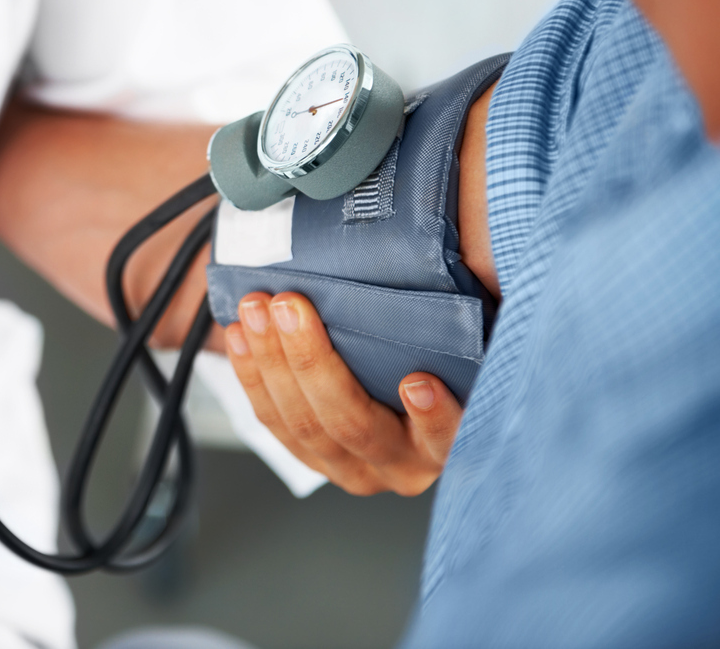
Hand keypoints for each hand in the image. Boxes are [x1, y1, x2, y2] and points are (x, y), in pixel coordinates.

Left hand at [225, 291, 462, 495]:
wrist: (407, 382)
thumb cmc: (441, 353)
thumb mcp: (473, 340)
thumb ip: (480, 315)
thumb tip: (488, 260)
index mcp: (448, 444)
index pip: (447, 438)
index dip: (434, 417)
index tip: (417, 383)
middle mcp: (401, 465)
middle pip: (352, 424)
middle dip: (312, 362)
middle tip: (290, 306)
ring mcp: (353, 468)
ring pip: (302, 425)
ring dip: (271, 362)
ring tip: (256, 309)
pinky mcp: (311, 457)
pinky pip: (272, 421)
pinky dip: (252, 375)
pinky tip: (240, 336)